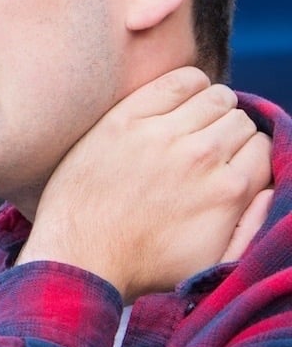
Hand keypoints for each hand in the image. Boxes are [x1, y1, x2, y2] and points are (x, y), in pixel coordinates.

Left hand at [17, 67, 271, 302]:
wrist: (79, 255)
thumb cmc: (144, 266)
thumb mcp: (215, 263)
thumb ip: (253, 226)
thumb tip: (267, 188)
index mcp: (229, 191)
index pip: (262, 147)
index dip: (246, 155)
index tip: (225, 163)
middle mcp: (201, 157)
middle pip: (239, 120)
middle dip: (228, 133)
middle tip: (203, 150)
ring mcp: (162, 134)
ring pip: (215, 97)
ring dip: (210, 108)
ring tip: (190, 127)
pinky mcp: (126, 120)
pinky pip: (177, 81)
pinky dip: (188, 84)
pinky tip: (177, 102)